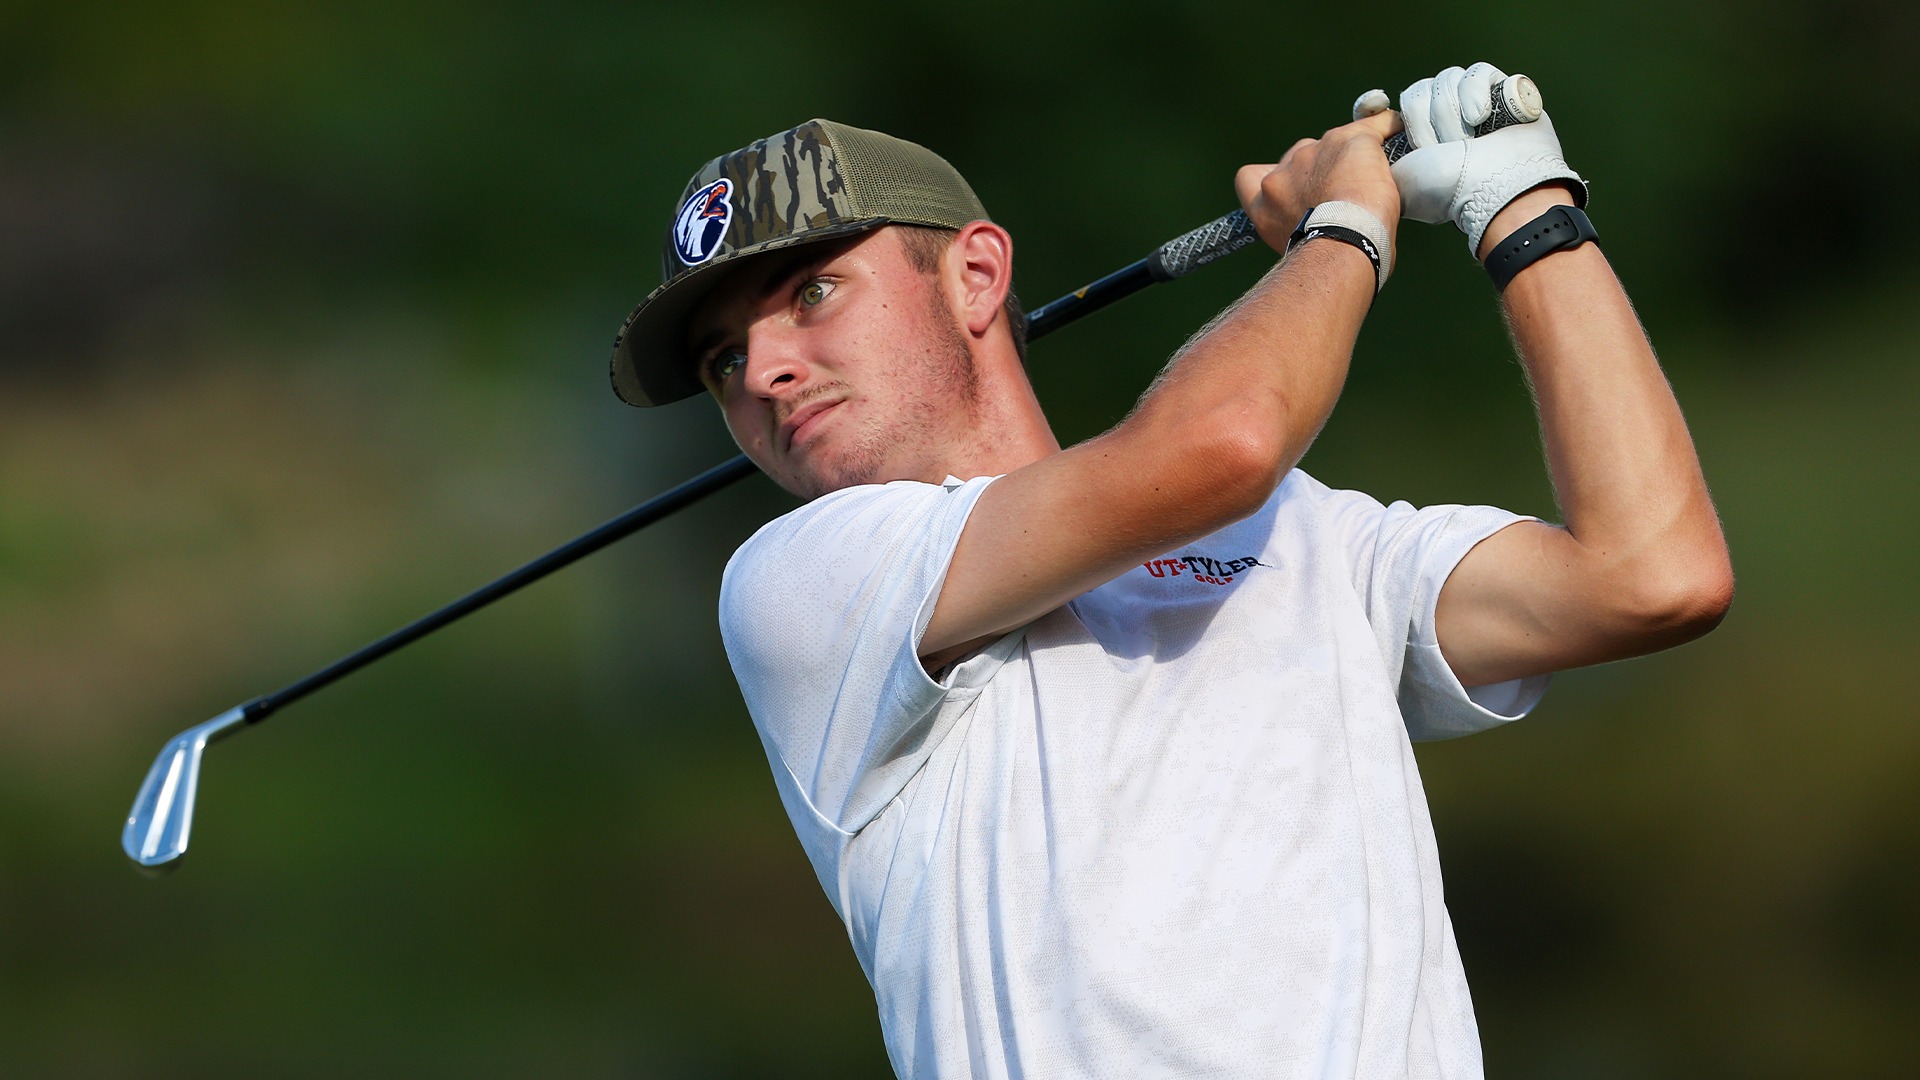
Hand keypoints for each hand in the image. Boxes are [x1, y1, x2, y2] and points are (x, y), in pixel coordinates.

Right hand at [1235, 110, 1402, 253]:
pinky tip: (1398, 137)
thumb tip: (1321, 235)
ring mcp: (1314, 152)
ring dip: (1350, 158)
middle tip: (1345, 194)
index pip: (1249, 178)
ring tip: (1373, 179)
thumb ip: (1298, 226)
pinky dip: (1387, 130)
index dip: (1270, 178)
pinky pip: (1376, 126)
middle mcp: (1283, 173)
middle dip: (1320, 172)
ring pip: (1336, 144)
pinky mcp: (1349, 140)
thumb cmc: (1328, 261)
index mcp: (1264, 204)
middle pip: (1300, 158)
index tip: (1291, 190)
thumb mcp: (1295, 246)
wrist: (1345, 244)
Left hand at [1390, 62, 1585, 253]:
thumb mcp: (1396, 178)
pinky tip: (1480, 116)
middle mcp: (1442, 124)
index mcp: (1414, 145)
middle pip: (1418, 91)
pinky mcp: (1503, 94)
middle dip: (1425, 118)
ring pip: (1446, 80)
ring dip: (1450, 112)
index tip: (1375, 103)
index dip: (1373, 104)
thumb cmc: (1447, 188)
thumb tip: (1367, 134)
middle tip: (1439, 146)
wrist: (1496, 187)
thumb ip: (1376, 157)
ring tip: (1465, 139)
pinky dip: (1475, 92)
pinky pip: (1477, 73)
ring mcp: (1474, 108)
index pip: (1384, 111)